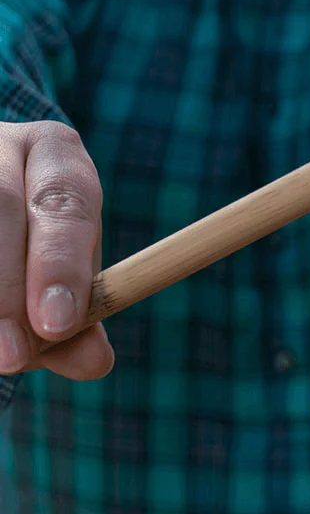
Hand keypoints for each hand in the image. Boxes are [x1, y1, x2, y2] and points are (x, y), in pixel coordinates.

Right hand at [0, 121, 113, 378]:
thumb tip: (95, 361)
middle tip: (14, 357)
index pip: (65, 200)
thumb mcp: (65, 264)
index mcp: (55, 152)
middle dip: (7, 290)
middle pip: (0, 207)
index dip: (61, 263)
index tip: (57, 324)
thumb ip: (80, 312)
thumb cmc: (31, 238)